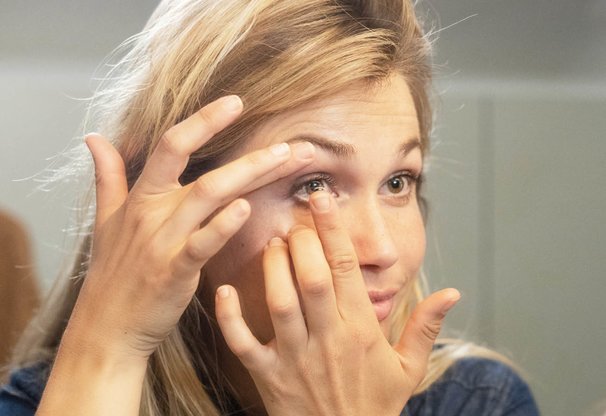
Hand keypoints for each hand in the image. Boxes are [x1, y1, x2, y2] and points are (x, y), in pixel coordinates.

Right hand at [66, 95, 315, 359]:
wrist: (108, 325)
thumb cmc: (113, 273)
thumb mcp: (105, 220)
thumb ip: (108, 177)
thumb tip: (94, 138)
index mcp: (142, 197)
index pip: (172, 145)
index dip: (203, 120)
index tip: (236, 102)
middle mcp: (154, 213)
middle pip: (207, 172)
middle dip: (254, 157)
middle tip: (295, 146)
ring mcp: (164, 241)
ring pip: (210, 197)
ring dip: (251, 176)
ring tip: (287, 162)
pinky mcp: (174, 271)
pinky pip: (201, 243)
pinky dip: (223, 225)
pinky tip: (248, 209)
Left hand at [215, 190, 459, 415]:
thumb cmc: (375, 405)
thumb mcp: (409, 369)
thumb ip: (426, 327)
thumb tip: (454, 292)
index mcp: (360, 331)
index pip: (348, 270)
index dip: (334, 230)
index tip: (323, 199)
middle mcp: (327, 339)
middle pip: (313, 279)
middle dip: (302, 242)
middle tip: (295, 222)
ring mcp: (294, 358)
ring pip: (280, 303)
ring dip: (272, 269)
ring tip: (272, 244)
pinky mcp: (268, 376)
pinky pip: (243, 344)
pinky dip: (230, 318)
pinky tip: (224, 291)